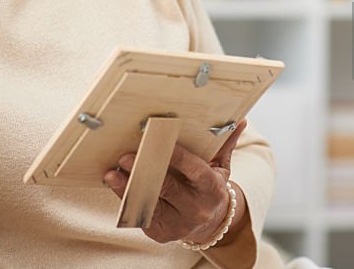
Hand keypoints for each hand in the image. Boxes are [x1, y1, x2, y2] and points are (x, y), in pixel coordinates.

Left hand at [103, 119, 247, 245]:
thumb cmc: (210, 187)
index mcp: (212, 189)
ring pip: (150, 203)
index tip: (158, 142)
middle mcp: (196, 209)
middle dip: (146, 171)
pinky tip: (115, 184)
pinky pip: (140, 214)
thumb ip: (225, 145)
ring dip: (128, 187)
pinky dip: (125, 199)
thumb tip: (240, 121)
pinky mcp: (160, 233)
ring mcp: (177, 223)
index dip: (177, 157)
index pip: (195, 171)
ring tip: (113, 172)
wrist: (209, 223)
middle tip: (126, 156)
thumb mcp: (221, 167)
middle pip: (168, 188)